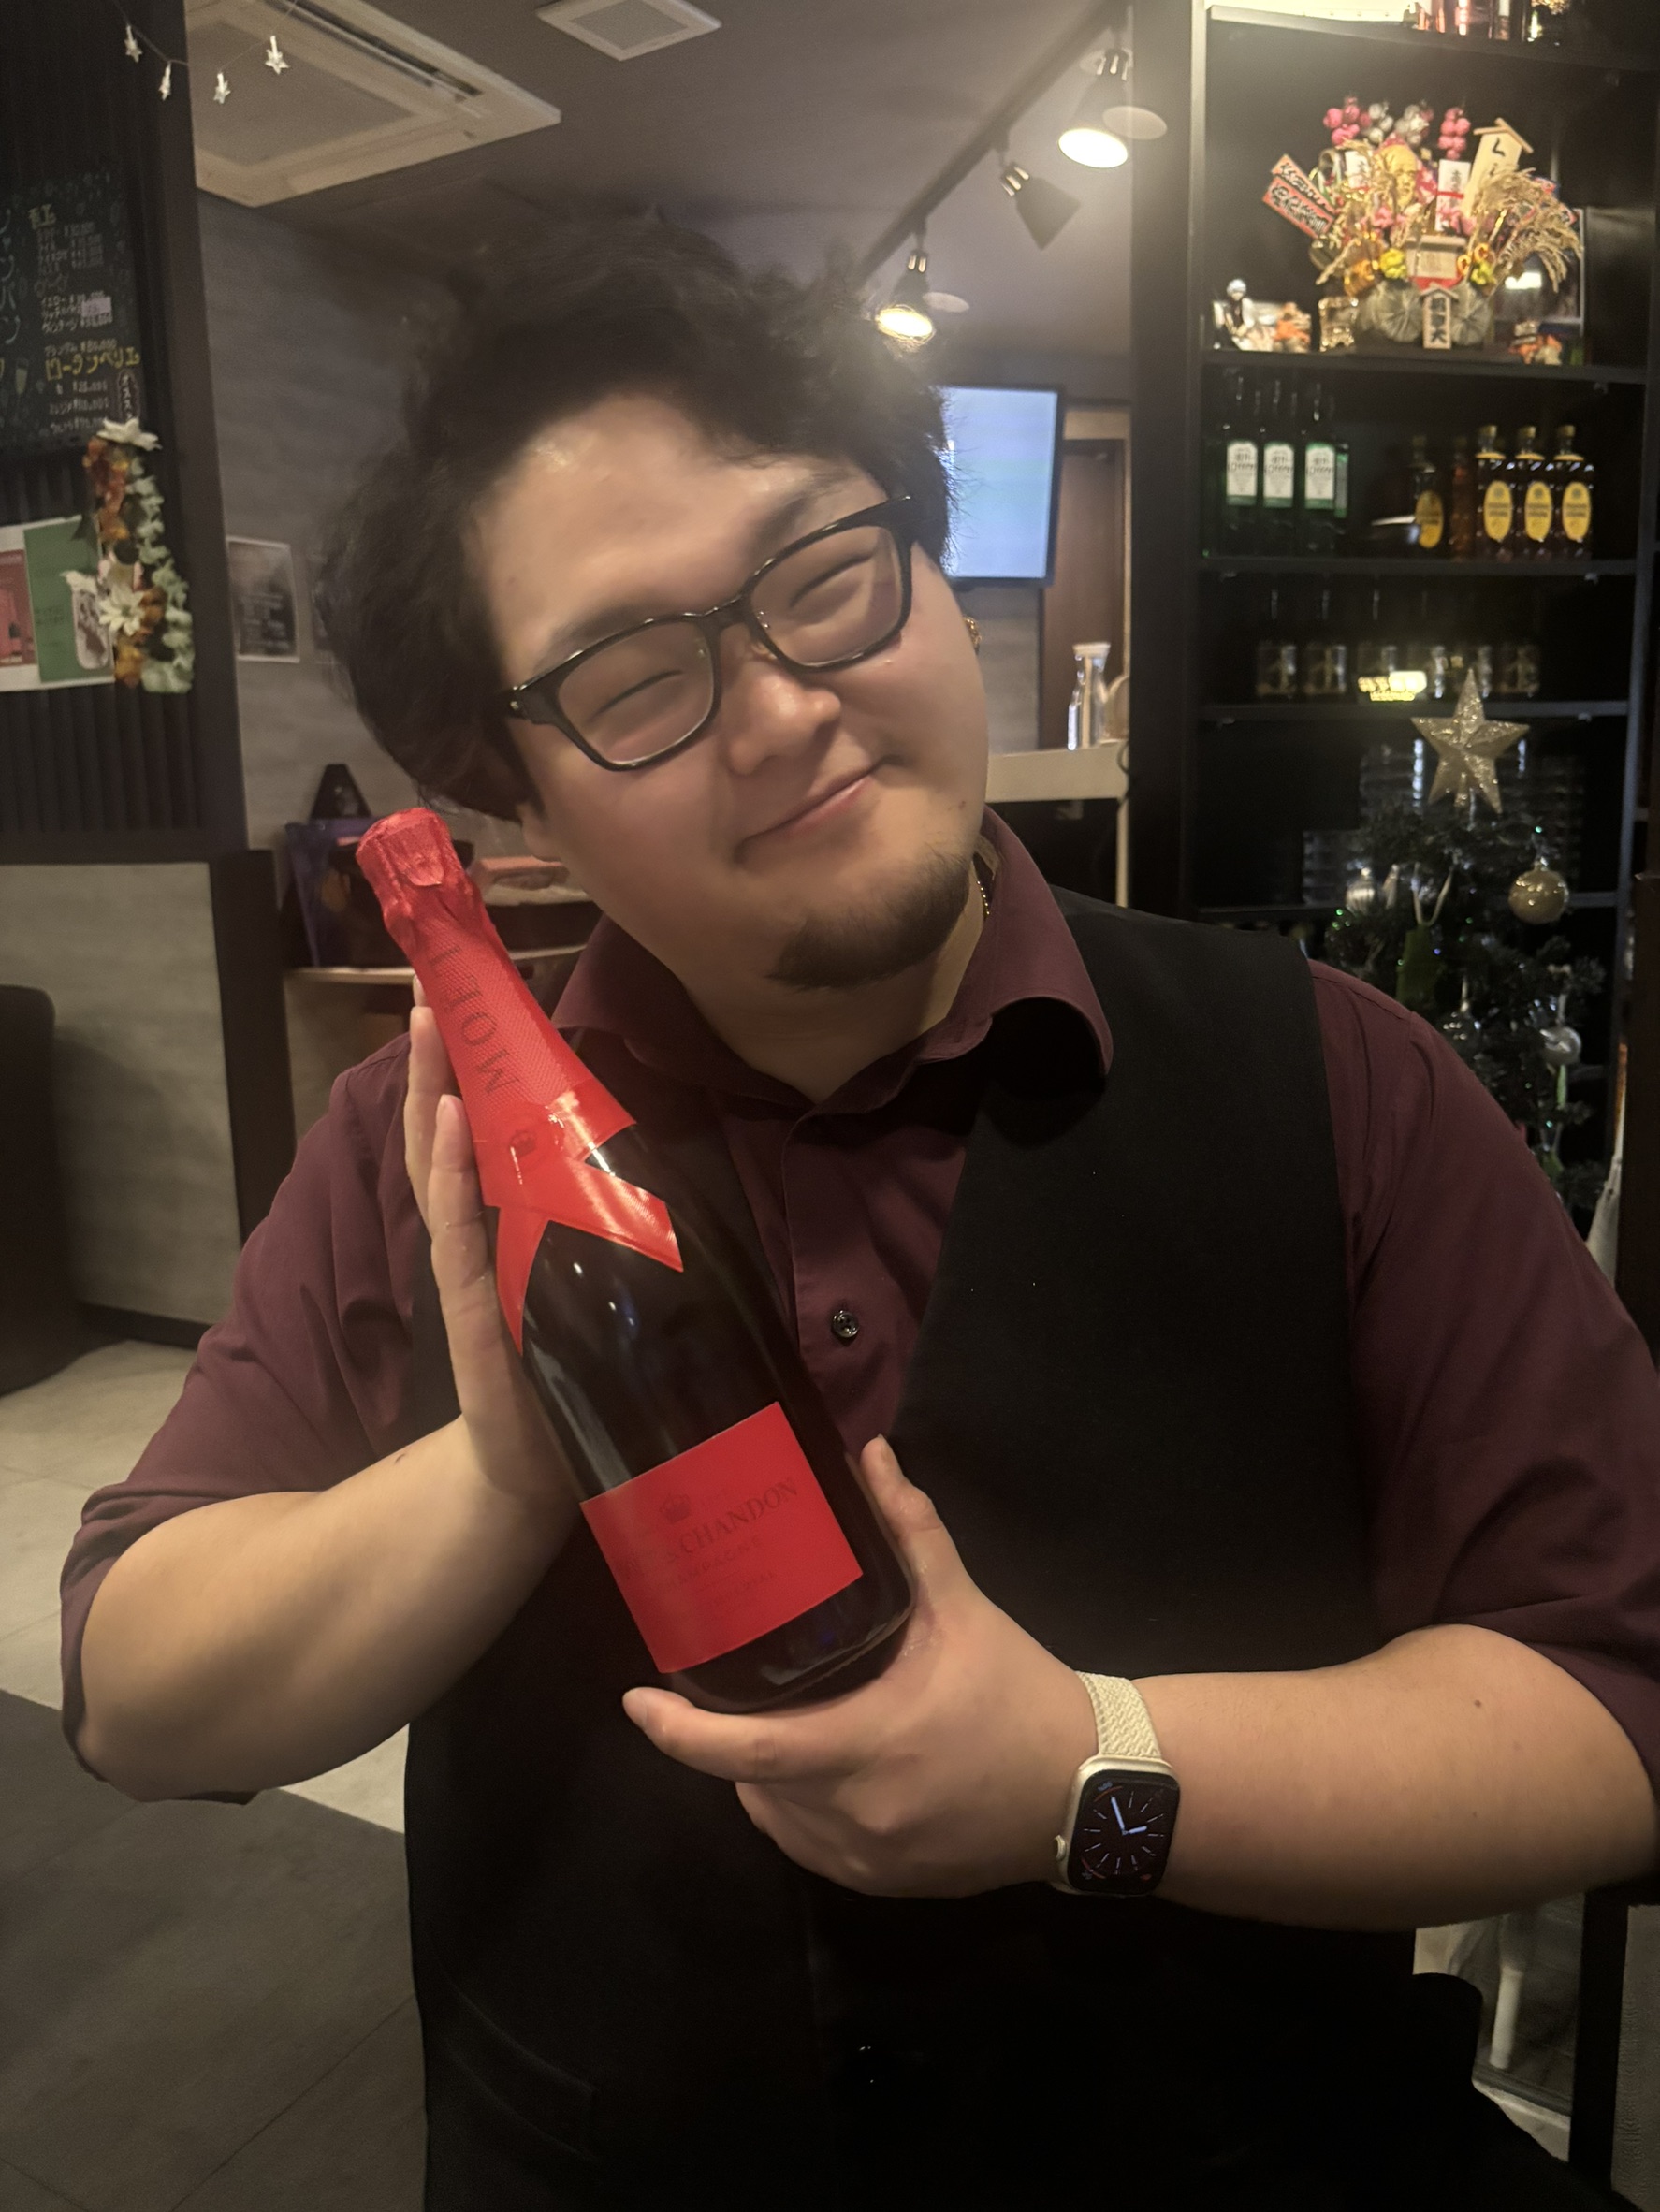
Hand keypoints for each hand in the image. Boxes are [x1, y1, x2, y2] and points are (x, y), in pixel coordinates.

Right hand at [404, 991, 571, 1515]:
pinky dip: (455, 1176)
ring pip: (443, 1166)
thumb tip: (618, 1147)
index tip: (456, 994)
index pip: (470, 1128)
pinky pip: (464, 1231)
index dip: (458, 1064)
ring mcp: (469, 1267)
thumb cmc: (556, 1364)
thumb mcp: (574, 1273)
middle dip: (435, 1058)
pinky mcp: (478, 1307)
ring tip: (429, 1029)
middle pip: (444, 1129)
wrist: (531, 1468)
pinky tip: (455, 1125)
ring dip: (435, 1094)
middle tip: (427, 984)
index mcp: (494, 1221)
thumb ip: (577, 1218)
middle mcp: (471, 1233)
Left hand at [622, 1439, 1097, 1896]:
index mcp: (866, 1744)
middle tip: (725, 1690)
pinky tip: (808, 1774)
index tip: (635, 1702)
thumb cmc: (1021, 1694)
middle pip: (752, 1783)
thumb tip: (870, 1455)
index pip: (746, 1750)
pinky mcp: (886, 1885)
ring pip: (776, 1821)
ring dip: (760, 1778)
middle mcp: (856, 1816)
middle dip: (727, 1740)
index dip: (678, 1734)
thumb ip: (911, 1533)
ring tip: (771, 1721)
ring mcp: (868, 1860)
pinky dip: (794, 1814)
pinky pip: (810, 1850)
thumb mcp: (964, 1610)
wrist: (1091, 1789)